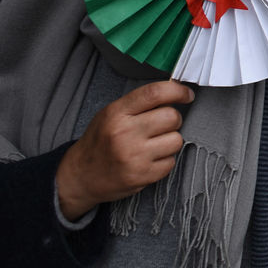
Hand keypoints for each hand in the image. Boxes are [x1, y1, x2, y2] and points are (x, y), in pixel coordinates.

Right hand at [55, 81, 193, 220]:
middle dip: (173, 120)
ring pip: (176, 140)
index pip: (155, 93)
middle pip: (172, 117)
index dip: (178, 91)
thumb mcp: (110, 114)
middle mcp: (125, 133)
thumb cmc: (98, 142)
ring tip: (153, 144)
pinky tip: (149, 159)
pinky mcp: (142, 175)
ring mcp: (134, 156)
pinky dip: (164, 160)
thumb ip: (139, 103)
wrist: (80, 176)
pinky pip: (171, 162)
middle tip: (161, 126)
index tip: (186, 94)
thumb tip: (173, 92)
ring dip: (170, 141)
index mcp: (117, 113)